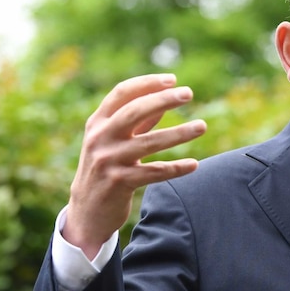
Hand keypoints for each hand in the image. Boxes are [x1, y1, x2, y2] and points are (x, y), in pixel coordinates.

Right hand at [63, 74, 206, 258]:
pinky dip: (176, 168)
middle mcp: (100, 138)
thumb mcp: (115, 140)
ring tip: (202, 126)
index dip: (147, 83)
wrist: (87, 211)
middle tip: (188, 93)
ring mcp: (108, 160)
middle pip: (134, 112)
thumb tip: (165, 98)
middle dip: (163, 100)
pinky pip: (154, 172)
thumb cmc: (107, 167)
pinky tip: (194, 165)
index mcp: (98, 122)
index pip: (122, 93)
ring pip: (149, 142)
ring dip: (179, 133)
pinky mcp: (119, 182)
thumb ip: (138, 121)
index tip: (173, 80)